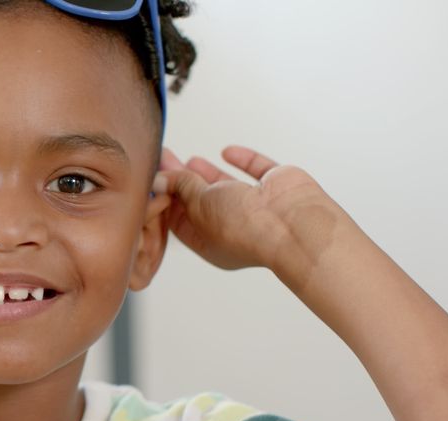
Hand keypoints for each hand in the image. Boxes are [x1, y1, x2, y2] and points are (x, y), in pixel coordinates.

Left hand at [156, 145, 344, 271]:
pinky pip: (258, 171)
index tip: (153, 178)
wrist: (294, 224)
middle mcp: (234, 227)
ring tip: (189, 160)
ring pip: (228, 188)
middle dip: (182, 181)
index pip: (181, 220)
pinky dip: (244, 161)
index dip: (166, 198)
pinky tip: (227, 150)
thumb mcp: (199, 205)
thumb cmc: (245, 228)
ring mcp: (258, 207)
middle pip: (201, 201)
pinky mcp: (277, 187)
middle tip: (165, 159)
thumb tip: (161, 179)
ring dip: (208, 174)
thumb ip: (181, 187)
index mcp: (211, 243)